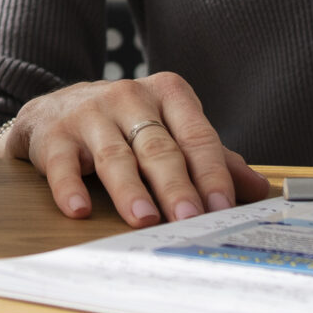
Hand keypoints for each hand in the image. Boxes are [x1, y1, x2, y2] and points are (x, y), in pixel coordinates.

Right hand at [3, 73, 270, 225]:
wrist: (53, 110)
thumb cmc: (124, 125)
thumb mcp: (169, 130)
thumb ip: (211, 158)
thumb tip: (259, 189)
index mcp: (167, 94)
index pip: (196, 135)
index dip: (211, 172)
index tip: (223, 206)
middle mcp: (129, 97)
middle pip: (158, 148)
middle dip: (176, 185)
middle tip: (190, 218)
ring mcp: (89, 114)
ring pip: (115, 156)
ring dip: (130, 189)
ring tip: (144, 218)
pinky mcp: (53, 135)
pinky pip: (62, 164)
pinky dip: (69, 187)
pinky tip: (79, 209)